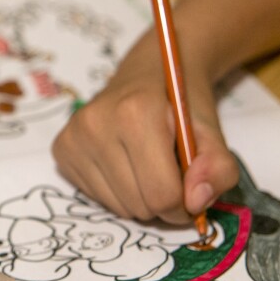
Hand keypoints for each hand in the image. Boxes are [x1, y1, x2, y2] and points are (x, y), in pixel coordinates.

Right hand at [52, 39, 238, 223]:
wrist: (149, 72)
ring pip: (119, 208)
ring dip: (141, 199)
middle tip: (171, 172)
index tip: (191, 188)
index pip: (163, 194)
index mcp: (136, 113)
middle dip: (164, 202)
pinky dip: (117, 193)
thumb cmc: (181, 102)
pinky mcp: (61, 149)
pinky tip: (123, 163)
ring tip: (147, 165)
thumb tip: (196, 203)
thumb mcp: (212, 131)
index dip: (186, 202)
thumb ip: (218, 168)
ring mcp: (73, 136)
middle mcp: (96, 123)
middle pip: (141, 205)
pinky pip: (96, 198)